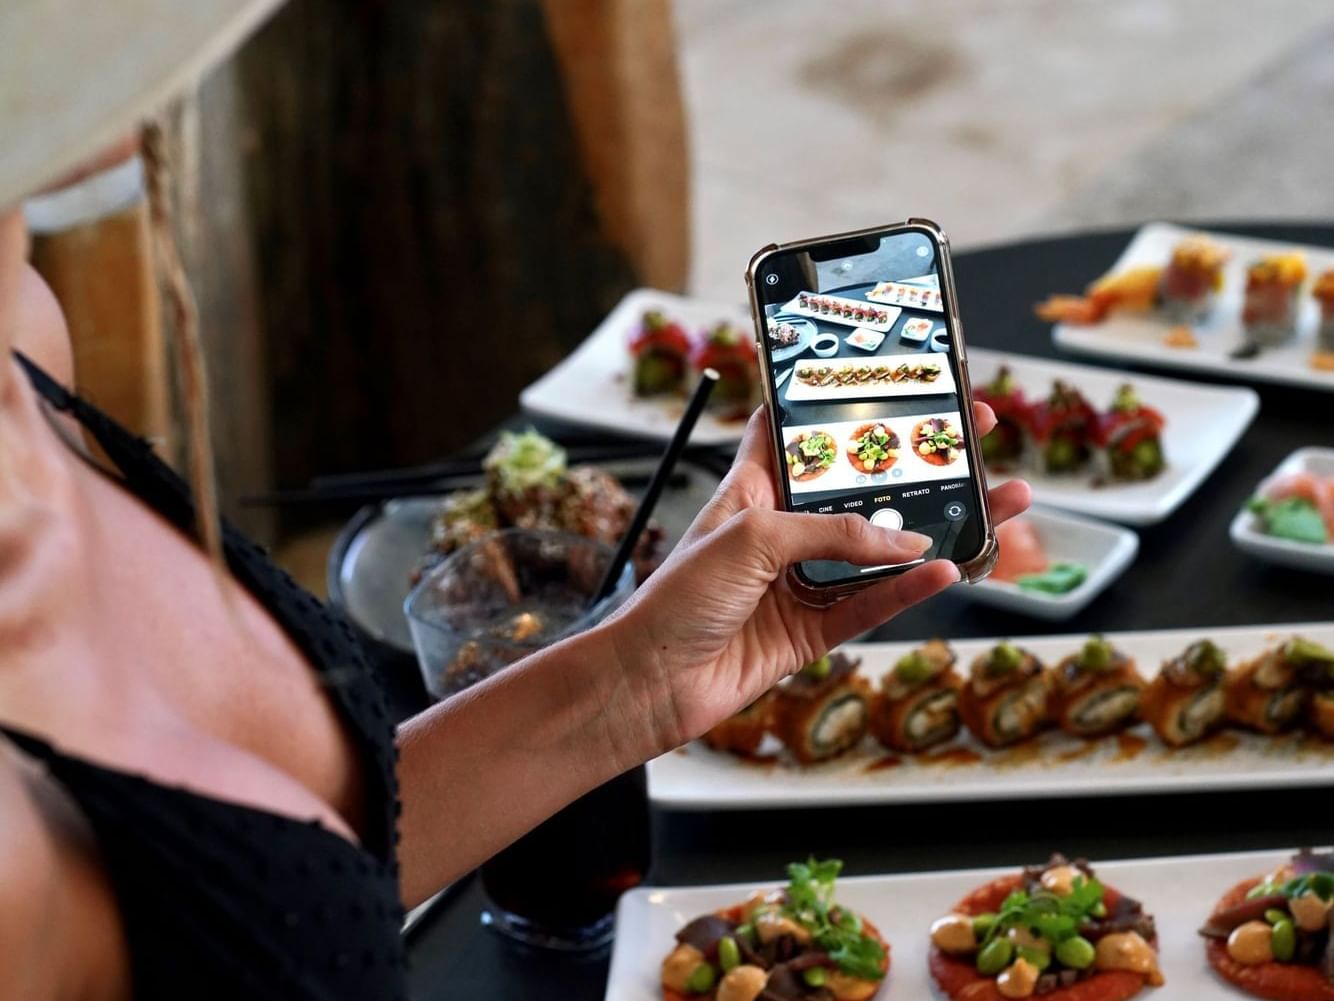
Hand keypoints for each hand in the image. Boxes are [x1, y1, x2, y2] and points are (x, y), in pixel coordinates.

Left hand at [607, 403, 1030, 753]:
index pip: (805, 432)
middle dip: (919, 465)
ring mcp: (801, 580)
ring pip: (884, 550)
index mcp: (755, 488)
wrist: (651, 681)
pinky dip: (913, 588)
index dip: (848, 406)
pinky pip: (875, 604)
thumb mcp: (751, 537)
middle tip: (974, 436)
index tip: (898, 382)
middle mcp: (783, 529)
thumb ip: (830, 532)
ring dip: (940, 528)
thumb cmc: (677, 597)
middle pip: (864, 490)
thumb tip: (903, 542)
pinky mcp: (813, 630)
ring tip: (999, 503)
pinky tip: (950, 568)